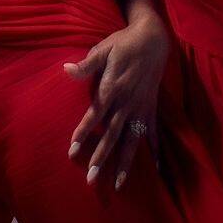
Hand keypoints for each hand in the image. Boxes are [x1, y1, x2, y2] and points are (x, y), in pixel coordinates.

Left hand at [63, 14, 169, 190]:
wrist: (153, 38)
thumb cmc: (123, 43)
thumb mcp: (103, 48)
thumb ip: (86, 64)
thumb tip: (66, 69)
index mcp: (112, 87)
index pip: (95, 114)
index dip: (84, 131)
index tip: (72, 149)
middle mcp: (127, 101)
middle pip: (112, 134)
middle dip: (101, 157)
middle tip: (91, 178)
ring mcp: (141, 106)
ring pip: (132, 140)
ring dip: (125, 163)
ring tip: (118, 183)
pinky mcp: (151, 107)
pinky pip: (153, 132)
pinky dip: (155, 150)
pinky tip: (156, 169)